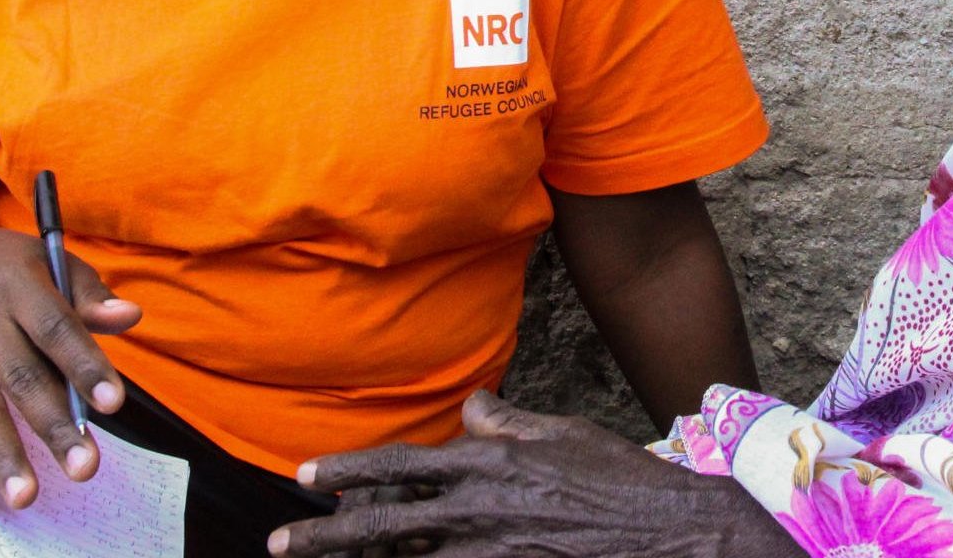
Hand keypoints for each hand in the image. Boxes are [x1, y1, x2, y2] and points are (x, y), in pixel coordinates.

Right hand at [0, 227, 140, 509]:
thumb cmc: (9, 273)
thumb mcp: (51, 265)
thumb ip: (90, 297)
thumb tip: (131, 315)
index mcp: (17, 286)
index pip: (55, 329)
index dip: (84, 366)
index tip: (113, 404)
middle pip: (19, 378)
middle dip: (52, 426)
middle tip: (84, 468)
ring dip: (1, 455)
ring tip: (27, 496)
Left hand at [271, 391, 799, 557]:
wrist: (671, 534)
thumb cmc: (621, 481)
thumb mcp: (562, 435)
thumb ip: (509, 423)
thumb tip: (472, 408)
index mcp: (490, 462)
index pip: (403, 464)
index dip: (349, 470)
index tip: (306, 476)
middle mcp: (480, 508)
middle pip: (385, 523)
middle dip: (326, 536)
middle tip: (280, 544)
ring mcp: (492, 552)